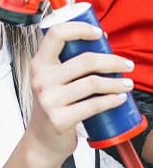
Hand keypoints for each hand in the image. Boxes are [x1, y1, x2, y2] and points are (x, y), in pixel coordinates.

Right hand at [26, 22, 133, 162]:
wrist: (42, 139)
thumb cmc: (53, 106)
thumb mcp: (52, 80)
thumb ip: (67, 63)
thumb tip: (100, 43)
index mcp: (39, 64)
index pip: (56, 34)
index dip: (80, 28)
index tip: (99, 33)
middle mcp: (41, 79)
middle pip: (85, 60)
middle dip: (113, 61)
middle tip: (127, 65)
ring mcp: (49, 99)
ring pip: (93, 83)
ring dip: (117, 83)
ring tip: (127, 83)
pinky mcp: (59, 118)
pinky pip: (94, 105)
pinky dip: (112, 101)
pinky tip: (120, 99)